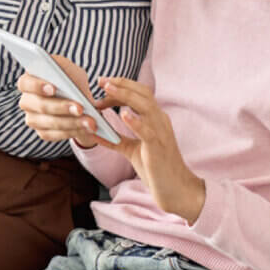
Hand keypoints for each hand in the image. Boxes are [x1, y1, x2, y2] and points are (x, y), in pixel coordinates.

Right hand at [16, 55, 105, 147]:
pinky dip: (72, 131)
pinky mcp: (42, 132)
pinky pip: (55, 134)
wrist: (78, 96)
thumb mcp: (70, 70)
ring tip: (90, 122)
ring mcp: (32, 118)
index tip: (54, 89)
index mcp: (28, 81)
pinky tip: (86, 128)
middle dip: (62, 107)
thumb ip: (66, 73)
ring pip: (49, 123)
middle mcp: (27, 101)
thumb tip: (70, 86)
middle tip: (80, 108)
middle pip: (40, 105)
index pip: (25, 83)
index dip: (37, 86)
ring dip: (72, 122)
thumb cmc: (70, 79)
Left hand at [96, 77, 205, 222]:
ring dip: (125, 95)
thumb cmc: (155, 167)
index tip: (102, 86)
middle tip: (101, 81)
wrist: (174, 188)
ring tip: (107, 89)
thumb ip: (116, 139)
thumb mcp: (131, 149)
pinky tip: (123, 115)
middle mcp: (159, 120)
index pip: (138, 95)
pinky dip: (135, 121)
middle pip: (143, 93)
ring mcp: (160, 132)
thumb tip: (95, 132)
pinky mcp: (158, 147)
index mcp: (155, 119)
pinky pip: (148, 131)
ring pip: (145, 106)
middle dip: (121, 84)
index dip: (120, 88)